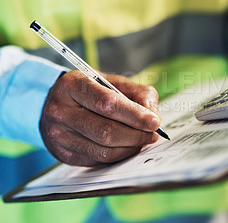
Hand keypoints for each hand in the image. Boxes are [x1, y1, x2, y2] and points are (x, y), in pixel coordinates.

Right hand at [40, 70, 160, 166]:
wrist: (60, 102)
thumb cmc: (93, 90)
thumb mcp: (115, 82)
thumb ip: (139, 94)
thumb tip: (153, 115)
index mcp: (72, 85)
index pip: (107, 103)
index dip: (135, 115)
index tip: (154, 122)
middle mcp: (60, 110)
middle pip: (106, 131)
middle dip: (136, 135)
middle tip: (152, 134)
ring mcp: (58, 134)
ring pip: (103, 150)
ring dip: (130, 147)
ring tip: (142, 140)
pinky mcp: (61, 153)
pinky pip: (97, 160)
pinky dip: (118, 155)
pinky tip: (126, 146)